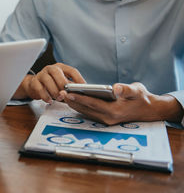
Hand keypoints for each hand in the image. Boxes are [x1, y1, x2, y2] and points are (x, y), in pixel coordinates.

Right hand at [13, 63, 85, 102]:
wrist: (34, 86)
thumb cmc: (52, 85)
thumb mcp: (62, 84)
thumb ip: (69, 87)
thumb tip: (79, 93)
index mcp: (61, 67)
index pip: (72, 70)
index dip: (78, 79)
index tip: (83, 87)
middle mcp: (50, 68)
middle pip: (57, 73)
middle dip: (63, 84)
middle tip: (66, 93)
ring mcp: (41, 74)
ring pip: (48, 80)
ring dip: (54, 91)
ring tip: (58, 98)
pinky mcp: (34, 82)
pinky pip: (40, 89)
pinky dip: (45, 96)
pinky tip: (50, 101)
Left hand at [61, 82, 183, 124]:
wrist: (148, 110)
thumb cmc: (141, 98)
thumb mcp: (136, 91)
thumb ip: (126, 89)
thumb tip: (116, 88)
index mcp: (114, 111)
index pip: (93, 104)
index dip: (80, 98)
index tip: (68, 93)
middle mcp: (108, 118)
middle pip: (86, 109)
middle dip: (72, 101)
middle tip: (60, 92)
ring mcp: (105, 120)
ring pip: (85, 112)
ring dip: (74, 104)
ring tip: (63, 95)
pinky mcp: (104, 119)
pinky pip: (88, 113)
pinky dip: (80, 106)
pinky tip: (72, 100)